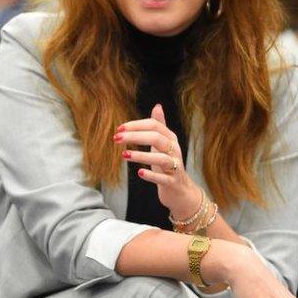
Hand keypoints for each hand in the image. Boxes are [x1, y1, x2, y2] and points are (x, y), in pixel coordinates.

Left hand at [116, 103, 201, 218]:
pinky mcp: (173, 182)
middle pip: (156, 138)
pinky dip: (152, 175)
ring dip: (142, 156)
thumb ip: (160, 126)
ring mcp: (175, 167)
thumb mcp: (164, 144)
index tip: (119, 128)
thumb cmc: (168, 164)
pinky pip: (164, 178)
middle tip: (116, 138)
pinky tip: (140, 173)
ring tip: (124, 155)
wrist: (181, 191)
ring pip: (161, 158)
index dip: (136, 125)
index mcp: (170, 139)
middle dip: (135, 136)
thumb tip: (157, 106)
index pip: (154, 125)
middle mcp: (174, 150)